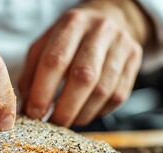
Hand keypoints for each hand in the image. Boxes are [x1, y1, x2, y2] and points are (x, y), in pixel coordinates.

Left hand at [19, 0, 151, 126]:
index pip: (55, 60)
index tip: (34, 113)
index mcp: (71, 23)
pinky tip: (85, 112)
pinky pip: (118, 96)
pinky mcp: (135, 60)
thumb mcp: (44, 46)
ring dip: (82, 113)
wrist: (108, 19)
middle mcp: (99, 31)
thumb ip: (31, 75)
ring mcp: (121, 45)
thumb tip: (27, 109)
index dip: (43, 92)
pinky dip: (98, 111)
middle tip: (53, 123)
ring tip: (68, 121)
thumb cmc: (69, 39)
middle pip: (83, 77)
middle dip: (65, 108)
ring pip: (104, 90)